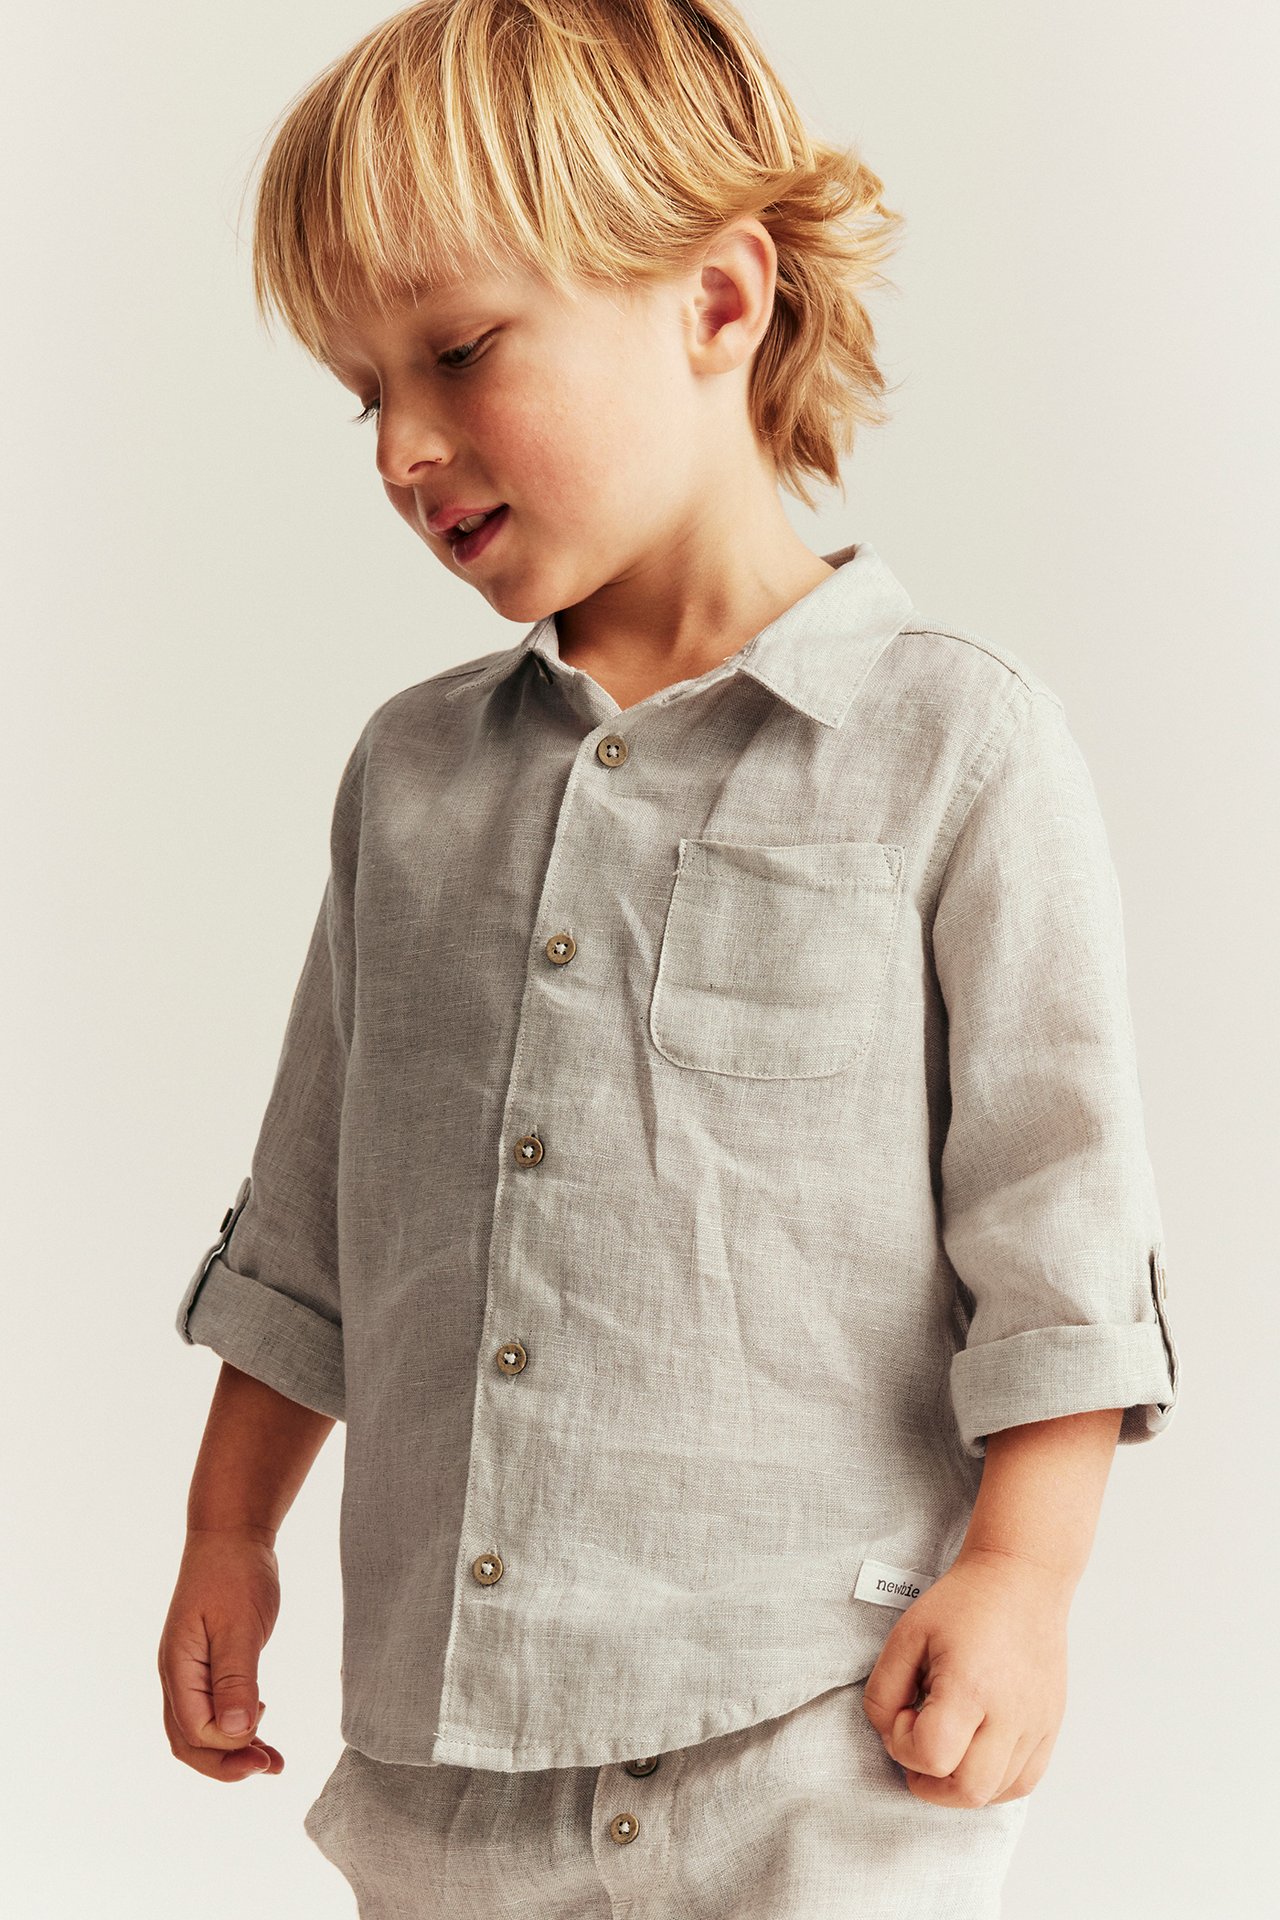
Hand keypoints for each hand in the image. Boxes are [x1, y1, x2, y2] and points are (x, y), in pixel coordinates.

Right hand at [158, 1526, 285, 1780]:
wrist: (231, 1536)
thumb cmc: (234, 1574)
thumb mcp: (239, 1625)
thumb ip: (236, 1678)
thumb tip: (236, 1731)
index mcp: (178, 1667)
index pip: (194, 1729)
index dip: (228, 1747)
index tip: (263, 1746)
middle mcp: (178, 1676)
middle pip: (190, 1741)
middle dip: (226, 1762)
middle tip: (269, 1767)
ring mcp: (191, 1672)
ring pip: (202, 1730)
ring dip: (234, 1751)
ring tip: (274, 1763)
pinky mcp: (210, 1667)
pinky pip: (217, 1709)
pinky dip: (239, 1727)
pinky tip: (263, 1735)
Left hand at [860, 1546, 1071, 1807]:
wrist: (1021, 1579)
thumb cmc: (963, 1603)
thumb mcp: (906, 1635)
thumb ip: (884, 1691)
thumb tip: (890, 1733)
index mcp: (970, 1686)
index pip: (931, 1756)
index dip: (904, 1745)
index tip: (904, 1713)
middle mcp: (1010, 1714)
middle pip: (968, 1791)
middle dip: (930, 1783)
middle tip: (917, 1750)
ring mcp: (1037, 1724)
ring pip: (997, 1794)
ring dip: (961, 1785)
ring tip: (947, 1747)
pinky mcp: (1051, 1726)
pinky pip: (1024, 1783)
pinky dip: (994, 1784)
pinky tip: (975, 1756)